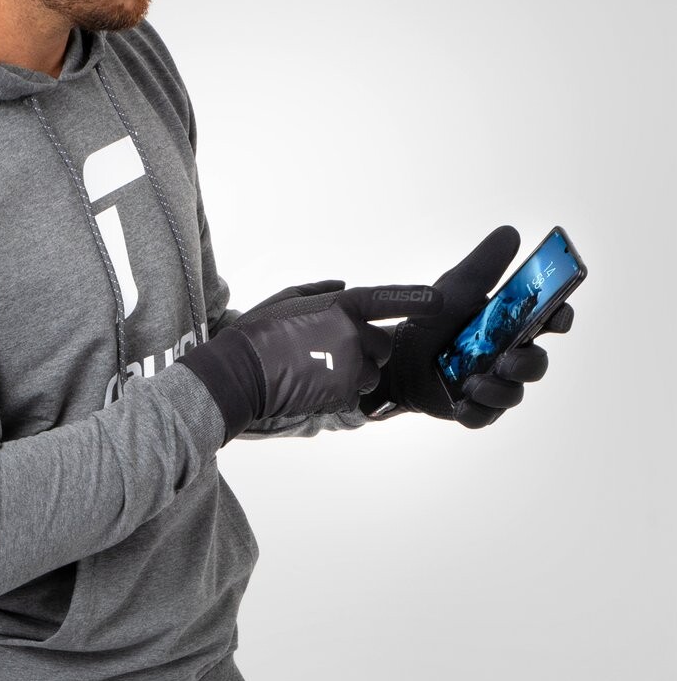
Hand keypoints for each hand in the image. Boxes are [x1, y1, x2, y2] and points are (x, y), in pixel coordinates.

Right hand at [177, 280, 443, 443]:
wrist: (241, 374)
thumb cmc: (258, 332)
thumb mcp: (285, 299)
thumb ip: (320, 290)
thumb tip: (343, 284)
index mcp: (341, 307)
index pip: (389, 299)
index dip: (416, 299)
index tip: (439, 300)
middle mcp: (353, 335)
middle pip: (381, 345)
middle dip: (366, 349)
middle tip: (331, 351)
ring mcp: (350, 368)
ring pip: (371, 373)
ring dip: (354, 373)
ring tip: (317, 370)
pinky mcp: (343, 395)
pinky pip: (355, 394)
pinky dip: (340, 392)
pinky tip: (313, 385)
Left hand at [361, 225, 575, 427]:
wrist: (395, 355)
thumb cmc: (432, 319)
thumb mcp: (455, 288)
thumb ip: (484, 266)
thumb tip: (511, 233)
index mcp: (512, 322)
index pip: (550, 320)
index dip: (561, 318)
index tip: (558, 318)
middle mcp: (509, 354)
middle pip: (538, 364)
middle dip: (528, 364)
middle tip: (506, 360)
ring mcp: (494, 383)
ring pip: (515, 394)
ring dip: (499, 390)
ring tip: (473, 382)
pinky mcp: (474, 407)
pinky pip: (485, 417)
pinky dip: (476, 412)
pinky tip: (462, 402)